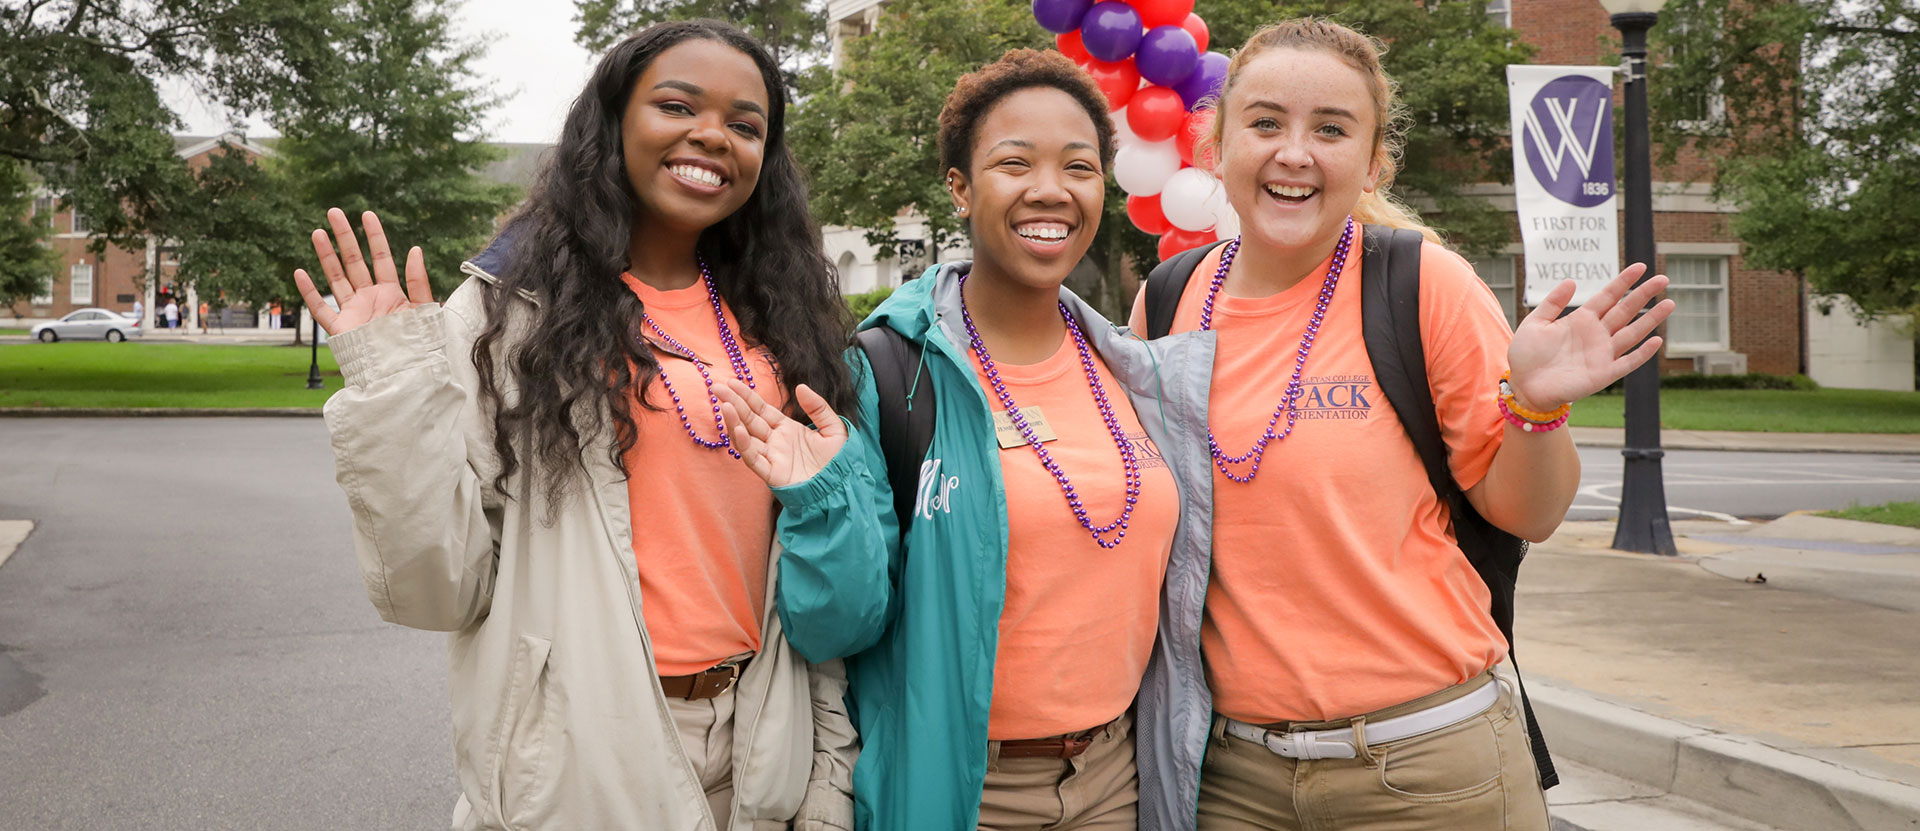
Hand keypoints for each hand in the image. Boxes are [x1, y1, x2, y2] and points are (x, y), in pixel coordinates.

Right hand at [292, 208, 433, 335]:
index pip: (381, 257)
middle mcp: (370, 298)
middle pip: (354, 261)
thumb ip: (418, 280)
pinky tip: (299, 272)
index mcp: (391, 292)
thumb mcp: (424, 309)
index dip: (374, 236)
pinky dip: (309, 292)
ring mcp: (354, 312)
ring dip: (326, 256)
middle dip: (344, 237)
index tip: (367, 214)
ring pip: (335, 277)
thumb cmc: (418, 346)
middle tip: (334, 212)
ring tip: (317, 232)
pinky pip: (321, 308)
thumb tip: (415, 249)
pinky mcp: (341, 329)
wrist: (404, 374)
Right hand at [716, 378, 845, 488]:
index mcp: (787, 429)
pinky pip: (754, 458)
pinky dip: (744, 445)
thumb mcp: (834, 429)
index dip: (746, 396)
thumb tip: (800, 387)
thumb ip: (818, 408)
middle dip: (733, 403)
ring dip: (734, 422)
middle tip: (716, 387)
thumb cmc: (839, 462)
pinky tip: (736, 430)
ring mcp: (772, 457)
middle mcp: (775, 441)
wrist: (844, 488)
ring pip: (747, 437)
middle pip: (749, 419)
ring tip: (723, 405)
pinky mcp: (772, 474)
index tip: (732, 382)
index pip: (761, 409)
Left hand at [1507, 264, 1675, 410]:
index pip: (1608, 296)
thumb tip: (1571, 280)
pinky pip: (1628, 362)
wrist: (1523, 387)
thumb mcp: (1535, 323)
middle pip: (1625, 310)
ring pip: (1632, 333)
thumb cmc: (1526, 356)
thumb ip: (1553, 302)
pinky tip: (1657, 340)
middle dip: (1644, 295)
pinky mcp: (1603, 374)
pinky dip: (1643, 353)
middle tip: (1663, 278)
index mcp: (1581, 320)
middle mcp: (1596, 334)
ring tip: (1670, 303)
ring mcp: (1602, 354)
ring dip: (1651, 319)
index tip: (1641, 267)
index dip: (1624, 281)